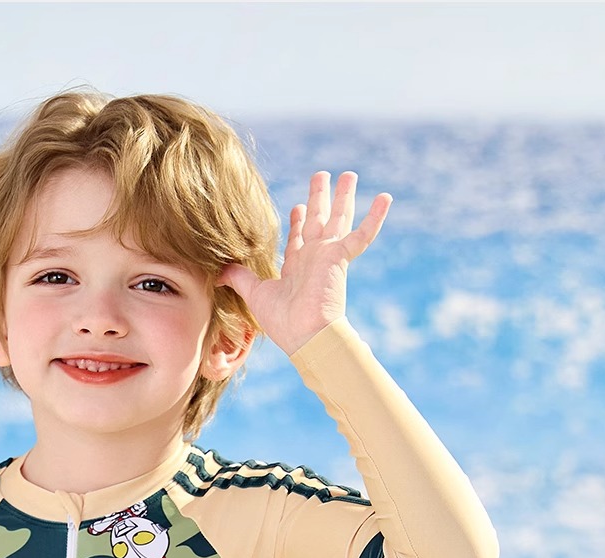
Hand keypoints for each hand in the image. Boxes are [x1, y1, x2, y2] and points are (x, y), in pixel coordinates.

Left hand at [218, 171, 391, 356]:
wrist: (306, 335)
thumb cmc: (282, 322)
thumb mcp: (254, 294)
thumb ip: (238, 278)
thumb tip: (217, 273)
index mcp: (297, 266)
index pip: (298, 238)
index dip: (298, 221)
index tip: (298, 206)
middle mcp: (314, 258)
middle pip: (318, 220)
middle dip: (319, 198)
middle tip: (322, 176)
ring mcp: (329, 256)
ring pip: (339, 218)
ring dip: (344, 197)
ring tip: (349, 174)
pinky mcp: (341, 257)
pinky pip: (363, 234)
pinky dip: (376, 217)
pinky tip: (386, 197)